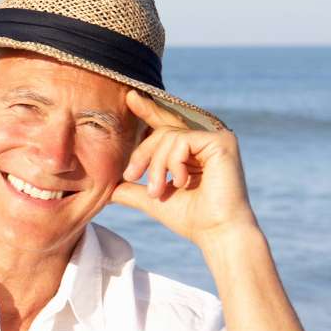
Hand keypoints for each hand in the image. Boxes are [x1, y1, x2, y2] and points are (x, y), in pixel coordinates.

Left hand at [112, 90, 259, 246]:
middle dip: (141, 153)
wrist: (215, 232)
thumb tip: (109, 189)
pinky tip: (180, 182)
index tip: (129, 97)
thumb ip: (133, 189)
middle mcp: (206, 140)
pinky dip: (172, 163)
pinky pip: (181, 140)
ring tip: (157, 190)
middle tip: (131, 175)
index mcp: (193, 151)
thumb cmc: (190, 218)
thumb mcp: (153, 198)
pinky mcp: (222, 141)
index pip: (167, 126)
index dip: (148, 110)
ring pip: (167, 136)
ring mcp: (216, 138)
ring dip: (155, 165)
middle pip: (162, 130)